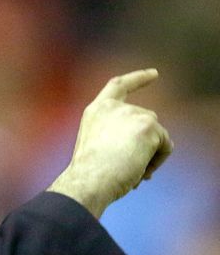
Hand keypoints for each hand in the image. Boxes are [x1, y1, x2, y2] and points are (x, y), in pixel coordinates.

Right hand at [48, 69, 173, 217]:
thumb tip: (149, 145)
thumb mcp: (98, 146)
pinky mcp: (148, 125)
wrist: (89, 180)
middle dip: (147, 144)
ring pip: (157, 134)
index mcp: (96, 111)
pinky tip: (142, 171)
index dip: (138, 79)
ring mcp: (131, 113)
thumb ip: (117, 135)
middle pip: (147, 119)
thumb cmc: (90, 174)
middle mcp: (113, 107)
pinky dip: (157, 161)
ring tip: (133, 173)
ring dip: (150, 155)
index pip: (119, 85)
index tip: (155, 74)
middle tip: (133, 171)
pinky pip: (165, 145)